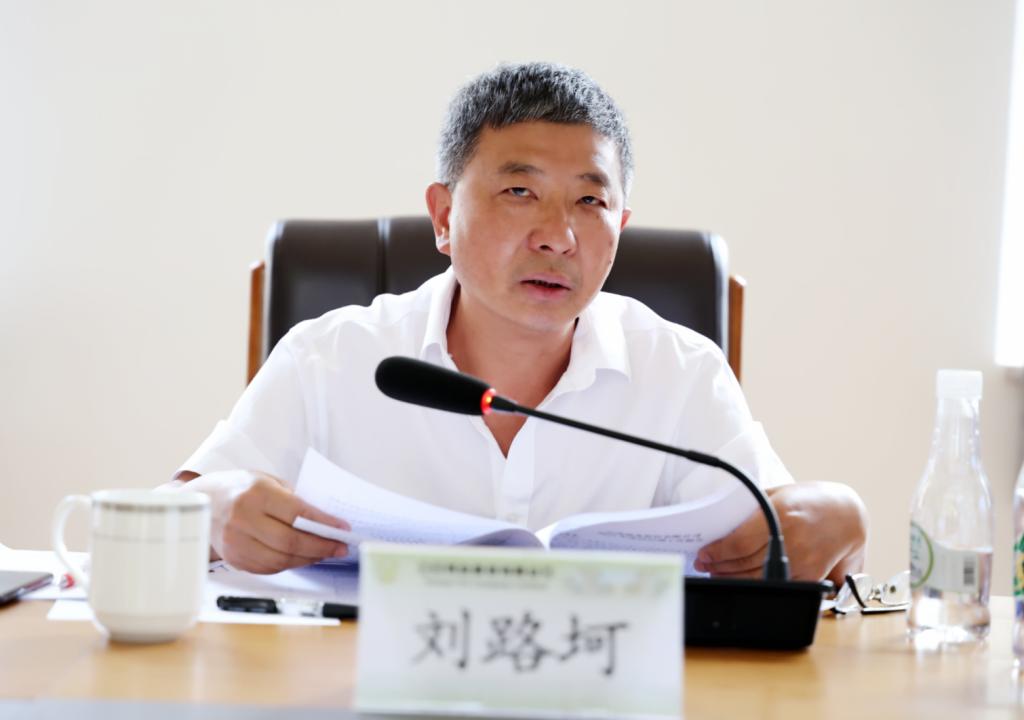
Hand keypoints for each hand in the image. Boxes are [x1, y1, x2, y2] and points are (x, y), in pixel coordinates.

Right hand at [179, 470, 351, 573]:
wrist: (206, 502)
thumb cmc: (244, 489)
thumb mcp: (269, 482)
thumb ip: (295, 500)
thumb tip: (326, 522)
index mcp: (256, 494)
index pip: (297, 513)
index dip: (324, 524)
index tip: (343, 529)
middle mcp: (243, 519)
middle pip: (290, 542)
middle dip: (321, 547)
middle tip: (339, 547)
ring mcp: (236, 542)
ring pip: (280, 560)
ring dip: (308, 559)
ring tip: (324, 553)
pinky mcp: (234, 558)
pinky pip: (268, 568)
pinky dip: (289, 564)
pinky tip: (302, 558)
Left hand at [693, 481, 867, 584]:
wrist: (849, 516)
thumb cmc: (811, 500)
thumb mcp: (779, 493)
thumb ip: (754, 507)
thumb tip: (723, 521)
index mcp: (781, 515)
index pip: (739, 543)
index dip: (717, 552)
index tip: (703, 554)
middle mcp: (792, 540)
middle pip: (744, 562)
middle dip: (719, 565)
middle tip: (703, 563)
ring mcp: (802, 562)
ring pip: (757, 577)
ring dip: (731, 577)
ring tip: (716, 572)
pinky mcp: (810, 576)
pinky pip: (776, 583)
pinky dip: (754, 584)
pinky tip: (740, 579)